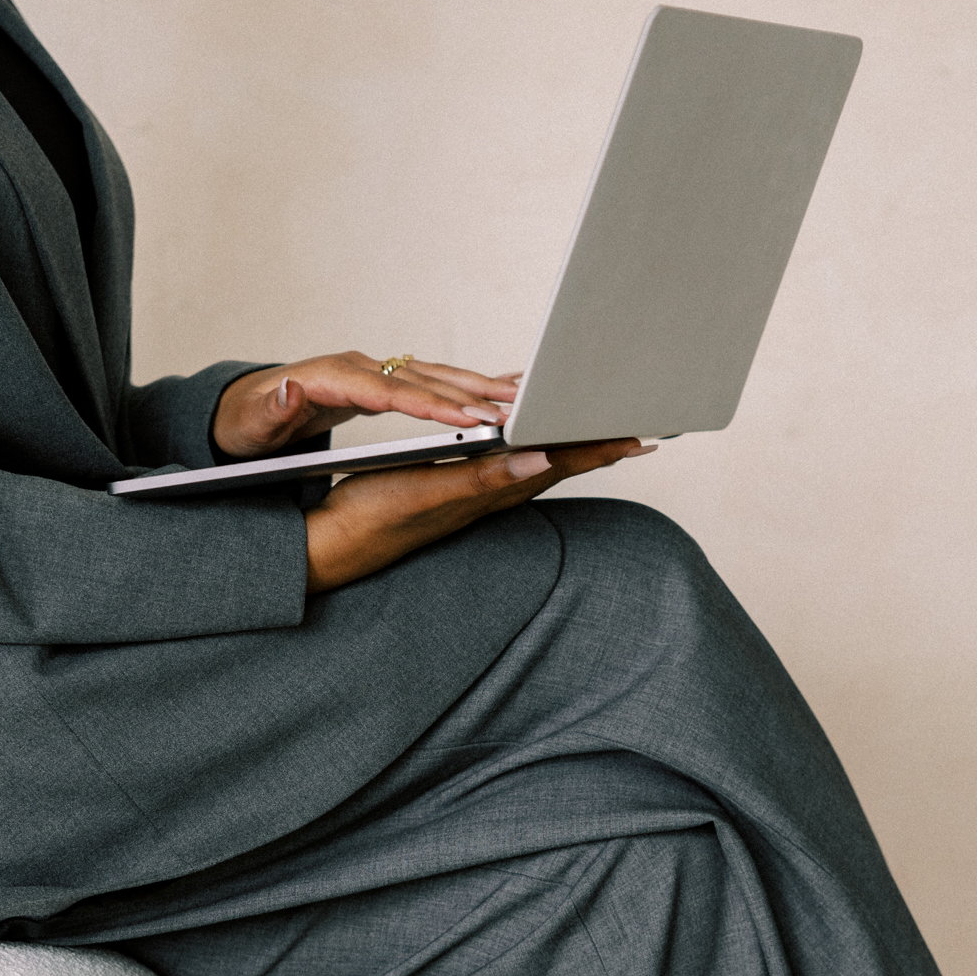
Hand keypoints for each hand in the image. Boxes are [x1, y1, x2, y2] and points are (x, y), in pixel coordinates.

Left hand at [213, 352, 518, 459]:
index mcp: (332, 378)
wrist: (246, 409)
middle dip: (467, 395)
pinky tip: (498, 390)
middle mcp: (359, 367)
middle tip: (510, 411)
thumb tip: (292, 387)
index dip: (428, 405)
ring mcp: (374, 371)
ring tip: (521, 397)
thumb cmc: (249, 422)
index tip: (464, 418)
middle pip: (421, 379)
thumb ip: (275, 408)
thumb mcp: (253, 422)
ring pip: (433, 376)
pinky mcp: (383, 381)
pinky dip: (465, 386)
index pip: (389, 393)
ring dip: (476, 386)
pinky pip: (431, 381)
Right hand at [304, 440, 651, 593]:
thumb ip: (486, 477)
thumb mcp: (429, 492)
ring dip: (571, 448)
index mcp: (492, 487)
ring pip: (537, 465)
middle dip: (599, 446)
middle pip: (559, 464)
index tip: (641, 435)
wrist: (335, 545)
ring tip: (603, 434)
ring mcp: (474, 495)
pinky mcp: (456, 492)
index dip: (601, 448)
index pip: (560, 463)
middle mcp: (491, 493)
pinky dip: (532, 447)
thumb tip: (541, 458)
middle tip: (639, 430)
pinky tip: (535, 441)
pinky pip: (508, 465)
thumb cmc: (374, 517)